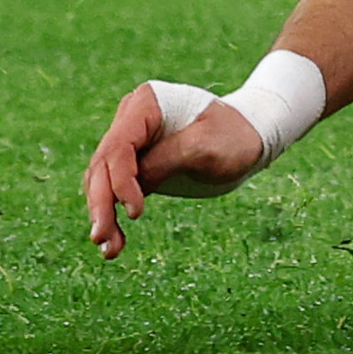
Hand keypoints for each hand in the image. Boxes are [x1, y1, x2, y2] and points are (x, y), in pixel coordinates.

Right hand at [81, 81, 266, 257]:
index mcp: (147, 104)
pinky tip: (114, 240)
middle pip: (103, 165)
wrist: (251, 137)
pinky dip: (112, 213)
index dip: (120, 181)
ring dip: (102, 214)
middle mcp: (131, 119)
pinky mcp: (135, 162)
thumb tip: (127, 187)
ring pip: (102, 180)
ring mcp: (131, 140)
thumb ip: (166, 161)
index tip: (136, 212)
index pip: (119, 146)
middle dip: (101, 204)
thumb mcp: (206, 148)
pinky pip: (114, 189)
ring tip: (109, 249)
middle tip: (103, 239)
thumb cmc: (234, 137)